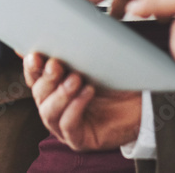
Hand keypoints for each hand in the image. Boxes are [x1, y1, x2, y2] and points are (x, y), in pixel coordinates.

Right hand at [24, 52, 141, 150]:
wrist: (142, 102)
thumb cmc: (116, 79)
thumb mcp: (93, 60)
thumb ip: (72, 50)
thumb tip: (48, 35)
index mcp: (53, 86)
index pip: (34, 77)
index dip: (31, 67)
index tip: (35, 55)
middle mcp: (54, 106)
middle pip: (39, 93)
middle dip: (46, 78)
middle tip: (57, 65)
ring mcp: (64, 126)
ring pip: (49, 112)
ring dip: (60, 94)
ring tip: (76, 79)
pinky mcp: (78, 139)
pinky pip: (68, 125)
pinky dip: (75, 107)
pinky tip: (88, 92)